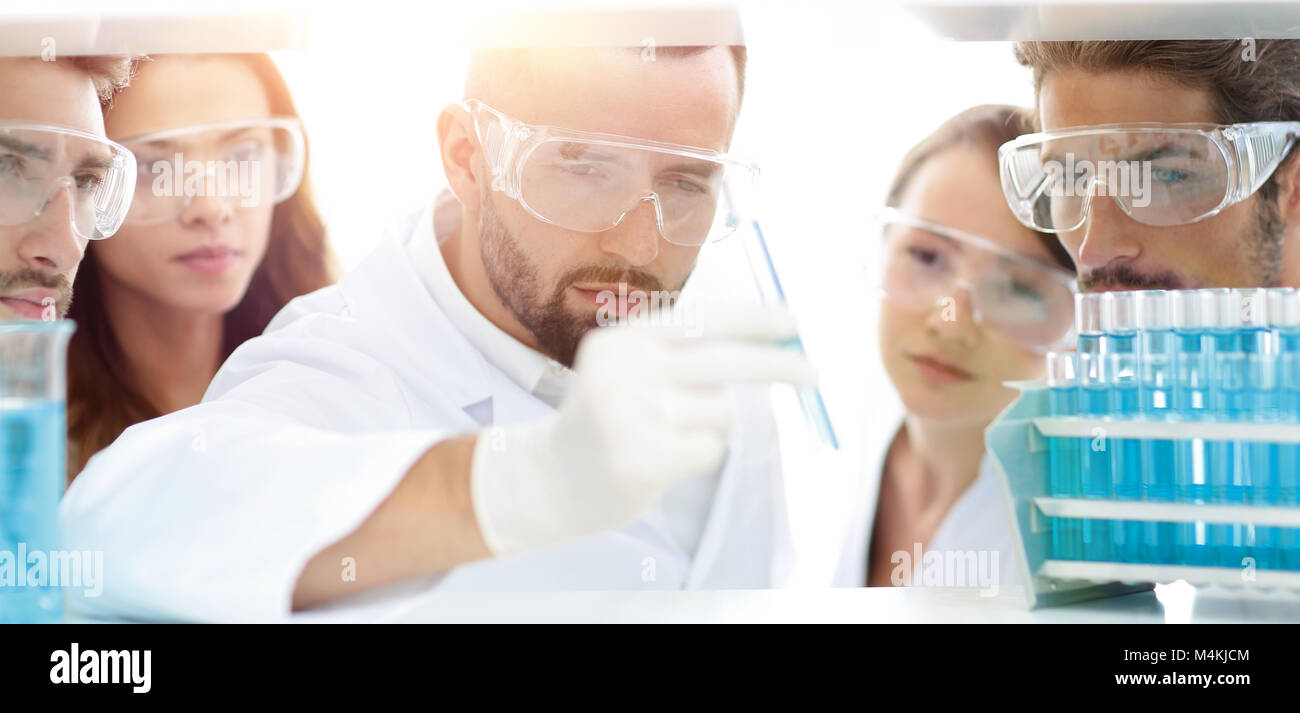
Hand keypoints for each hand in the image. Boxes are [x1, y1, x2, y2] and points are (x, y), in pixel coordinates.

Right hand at [469, 303, 817, 555]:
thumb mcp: (631, 369)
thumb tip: (774, 339)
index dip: (753, 318)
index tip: (793, 321)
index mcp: (623, 339)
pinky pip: (709, 448)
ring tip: (676, 433)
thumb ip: (687, 351)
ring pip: (722, 410)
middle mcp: (624, 371)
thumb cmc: (609, 419)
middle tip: (814, 374)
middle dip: (779, 364)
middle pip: (725, 361)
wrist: (549, 479)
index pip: (702, 318)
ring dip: (716, 423)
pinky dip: (701, 453)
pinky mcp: (642, 460)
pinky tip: (666, 458)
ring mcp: (630, 417)